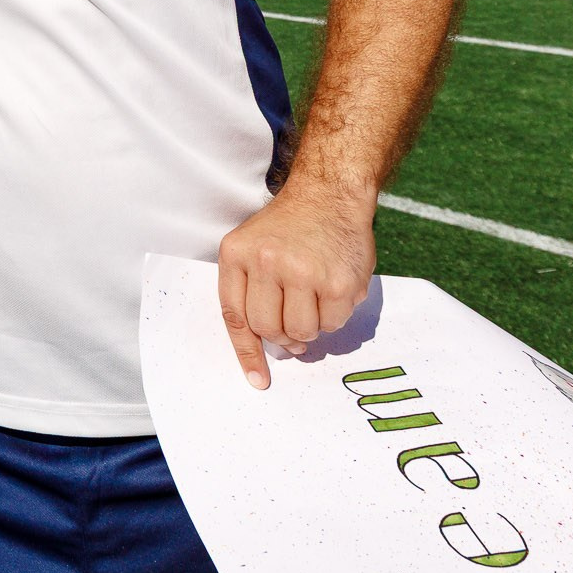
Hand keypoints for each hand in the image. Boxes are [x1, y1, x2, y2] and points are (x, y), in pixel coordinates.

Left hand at [216, 178, 376, 388]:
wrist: (330, 194)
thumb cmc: (291, 225)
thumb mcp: (253, 244)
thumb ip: (251, 288)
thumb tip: (269, 343)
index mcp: (237, 253)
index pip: (235, 315)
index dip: (247, 352)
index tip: (258, 378)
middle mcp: (266, 262)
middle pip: (269, 328)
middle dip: (283, 334)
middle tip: (296, 319)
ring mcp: (303, 272)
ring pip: (301, 331)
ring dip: (310, 325)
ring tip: (316, 297)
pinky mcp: (337, 282)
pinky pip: (332, 323)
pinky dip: (335, 315)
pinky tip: (335, 289)